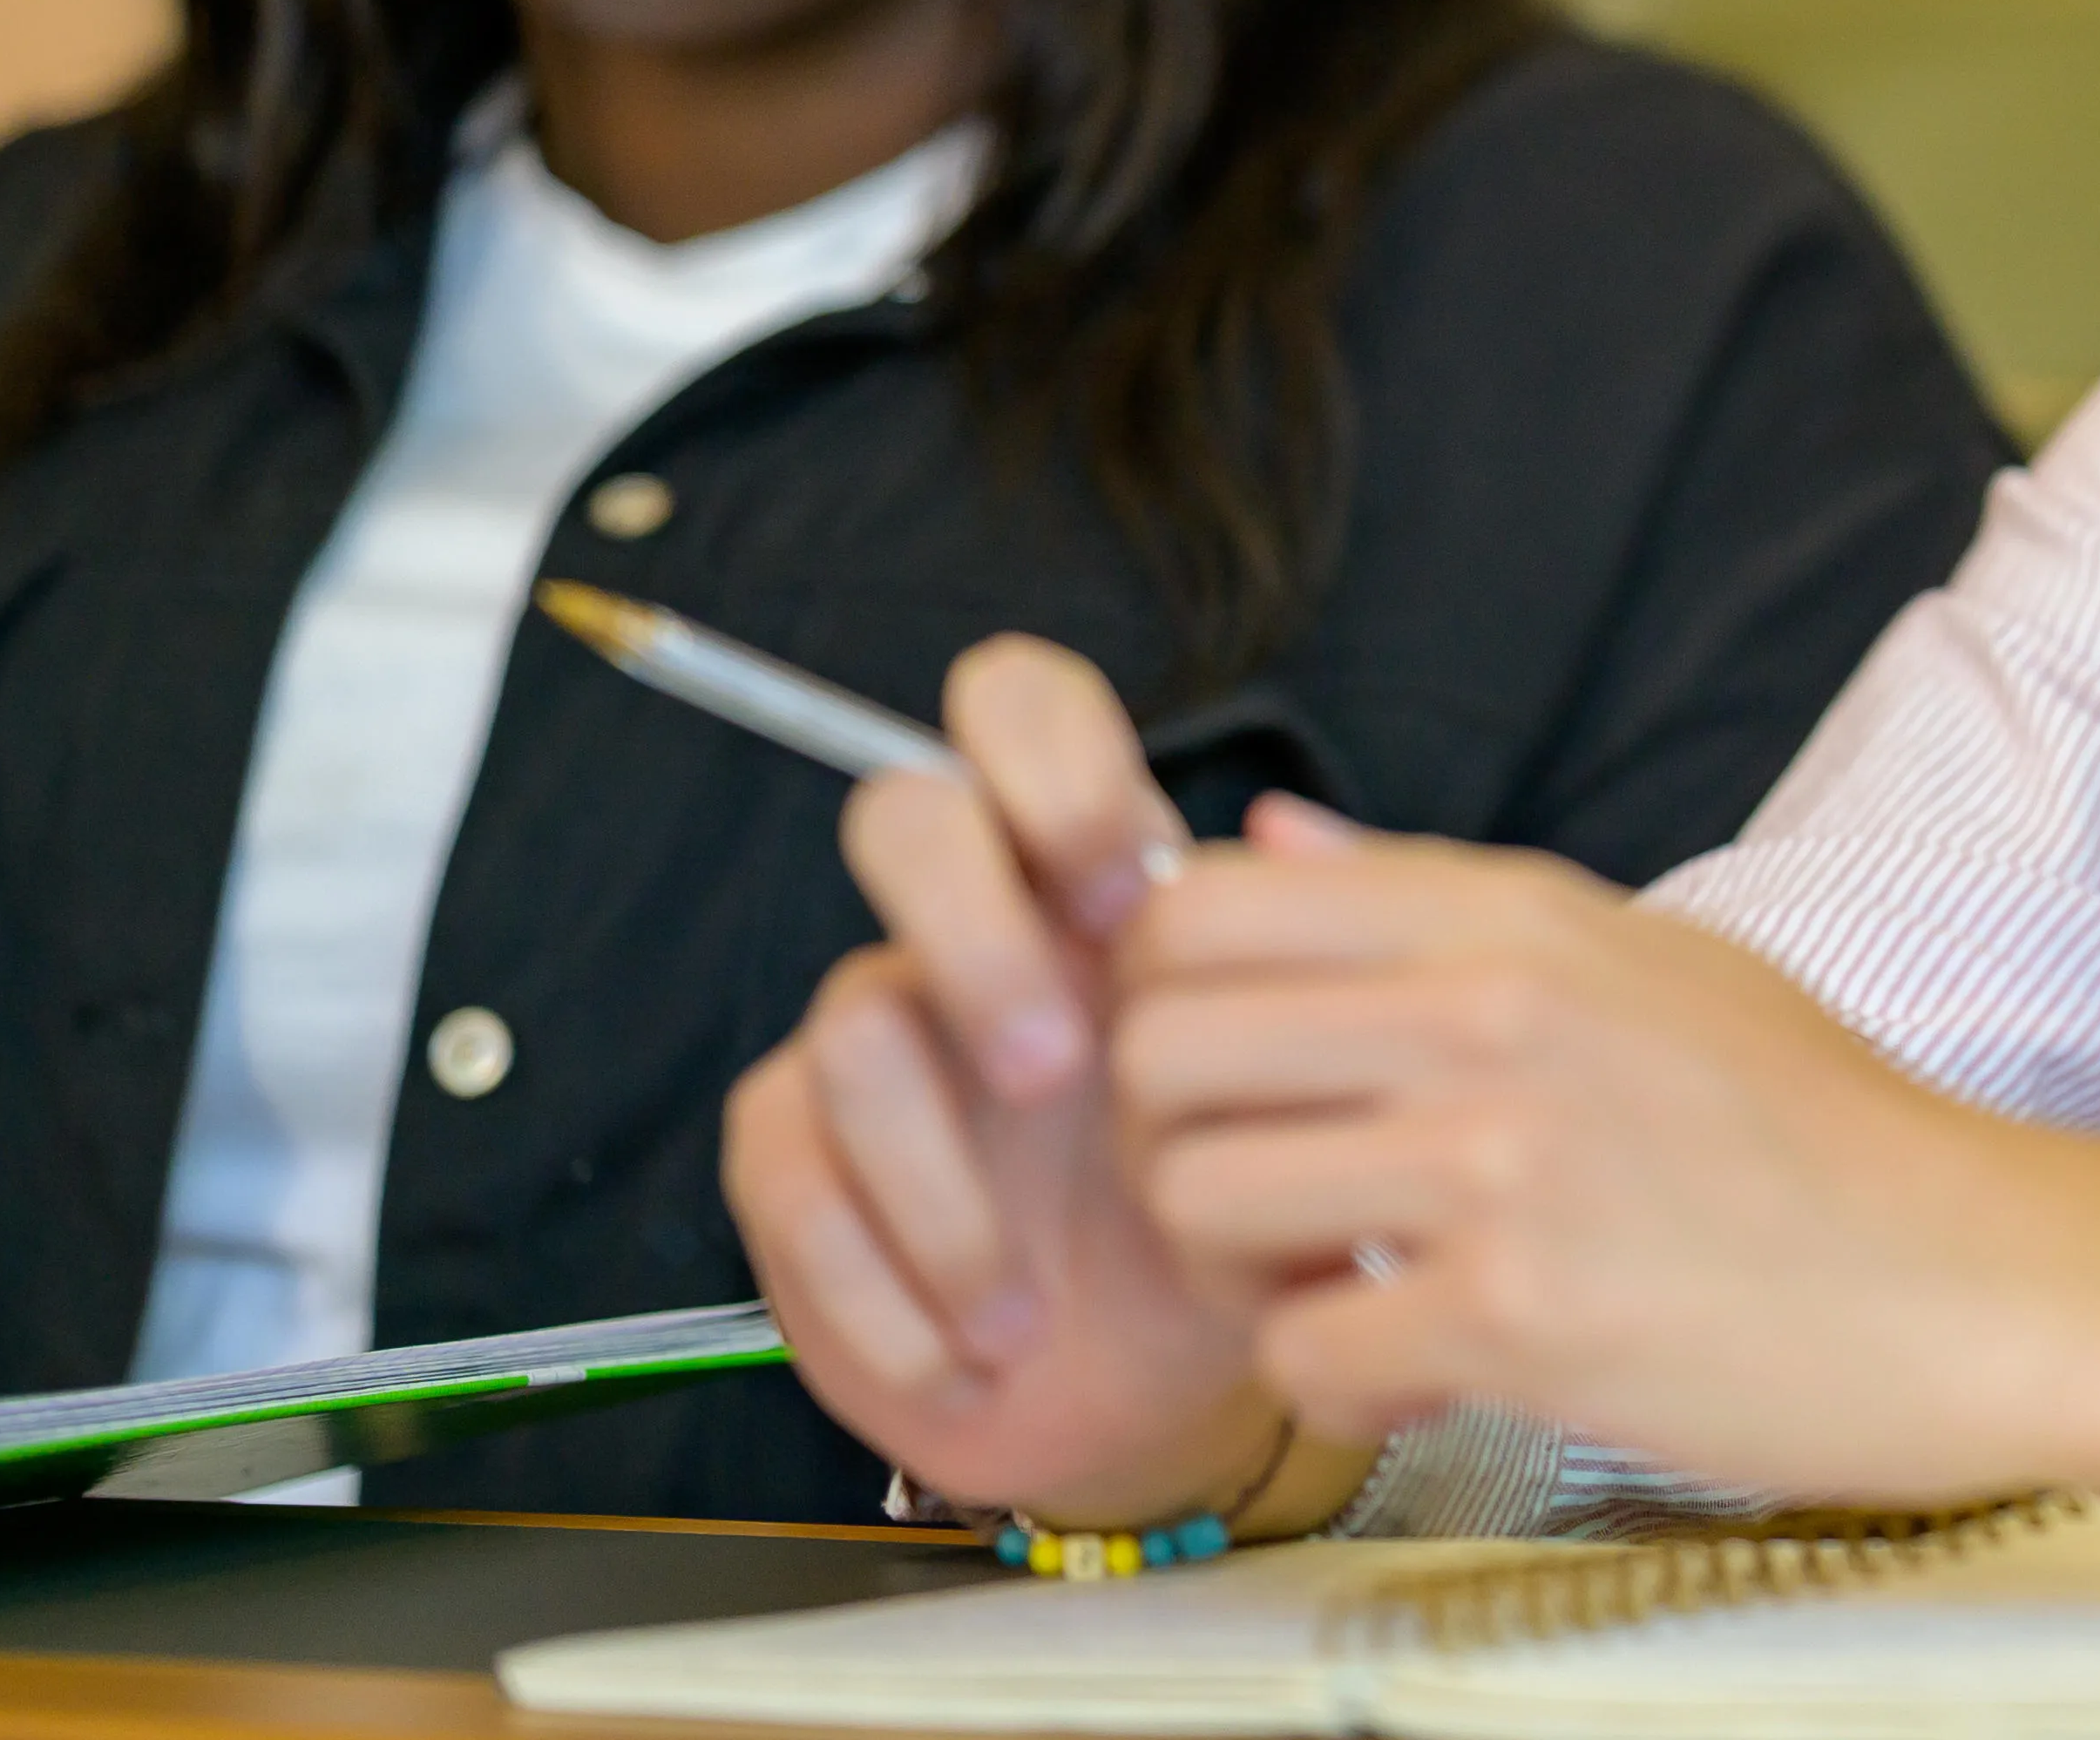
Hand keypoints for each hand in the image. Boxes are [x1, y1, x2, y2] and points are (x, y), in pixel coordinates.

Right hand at [720, 636, 1290, 1520]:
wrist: (1152, 1389)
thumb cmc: (1235, 1217)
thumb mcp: (1302, 1116)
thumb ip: (1307, 990)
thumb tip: (1294, 846)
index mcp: (1090, 882)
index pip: (1023, 710)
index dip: (1056, 767)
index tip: (1130, 900)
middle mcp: (967, 931)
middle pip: (906, 818)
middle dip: (975, 936)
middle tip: (1055, 1071)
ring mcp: (869, 1035)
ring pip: (856, 1025)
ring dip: (947, 1194)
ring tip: (1022, 1313)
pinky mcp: (791, 1153)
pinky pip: (794, 1179)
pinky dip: (886, 1293)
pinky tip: (965, 1358)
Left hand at [1105, 806, 2099, 1595]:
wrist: (1976, 1279)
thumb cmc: (1820, 1132)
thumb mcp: (1645, 960)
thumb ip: (1436, 900)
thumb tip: (1264, 836)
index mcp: (1516, 916)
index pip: (1206, 905)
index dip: (1168, 995)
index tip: (1232, 1067)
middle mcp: (1491, 1012)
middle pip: (1157, 1049)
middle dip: (1178, 1139)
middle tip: (1269, 1192)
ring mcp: (1497, 1161)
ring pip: (1196, 1199)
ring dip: (1242, 1266)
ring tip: (1346, 1276)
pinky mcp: (1514, 1314)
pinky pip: (1298, 1351)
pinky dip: (1337, 1376)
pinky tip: (1424, 1360)